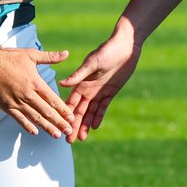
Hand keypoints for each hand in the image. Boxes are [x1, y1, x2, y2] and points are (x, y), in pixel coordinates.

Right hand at [0, 46, 73, 137]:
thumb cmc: (10, 57)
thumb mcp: (32, 54)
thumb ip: (50, 57)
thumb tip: (66, 53)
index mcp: (35, 82)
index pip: (53, 100)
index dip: (63, 110)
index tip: (72, 117)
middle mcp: (28, 94)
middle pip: (47, 111)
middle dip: (59, 122)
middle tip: (69, 130)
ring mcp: (17, 101)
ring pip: (35, 117)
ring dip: (46, 127)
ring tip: (56, 135)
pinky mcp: (6, 106)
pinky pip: (19, 118)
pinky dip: (27, 126)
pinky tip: (35, 132)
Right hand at [59, 21, 140, 142]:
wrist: (125, 46)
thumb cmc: (107, 51)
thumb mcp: (93, 63)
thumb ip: (79, 75)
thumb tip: (62, 84)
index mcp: (81, 82)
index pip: (71, 102)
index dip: (66, 115)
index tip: (60, 127)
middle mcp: (88, 89)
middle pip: (80, 111)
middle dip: (74, 125)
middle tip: (69, 140)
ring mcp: (99, 91)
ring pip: (90, 112)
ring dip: (85, 124)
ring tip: (81, 138)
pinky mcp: (110, 92)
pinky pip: (103, 107)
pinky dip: (98, 116)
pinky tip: (94, 127)